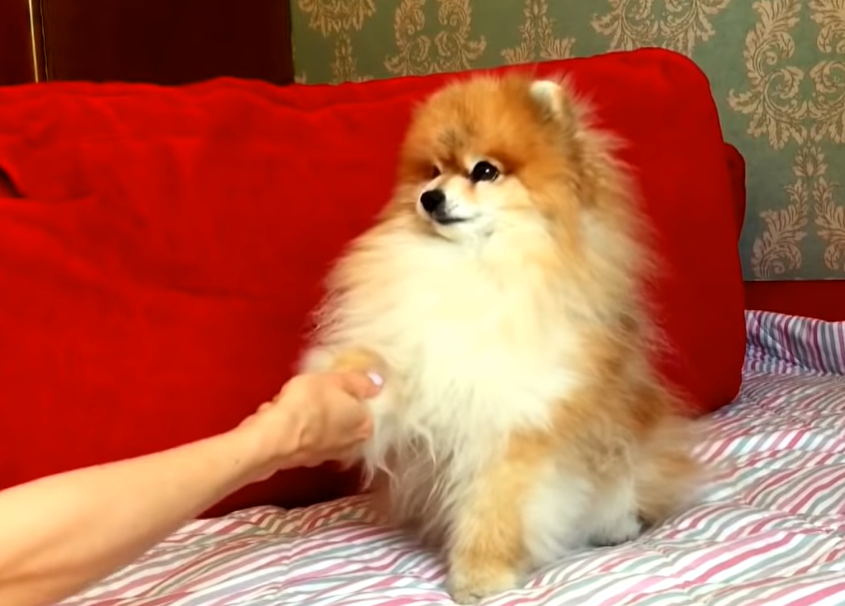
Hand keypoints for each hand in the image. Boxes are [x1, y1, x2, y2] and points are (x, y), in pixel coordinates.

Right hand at [237, 370, 382, 479]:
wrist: (275, 436)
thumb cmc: (310, 403)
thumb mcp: (337, 380)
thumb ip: (360, 382)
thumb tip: (377, 383)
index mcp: (366, 426)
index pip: (368, 407)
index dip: (353, 393)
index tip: (338, 383)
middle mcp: (351, 446)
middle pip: (345, 419)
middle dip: (331, 406)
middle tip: (316, 389)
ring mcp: (327, 456)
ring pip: (322, 429)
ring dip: (310, 417)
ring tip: (294, 400)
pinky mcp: (303, 461)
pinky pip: (303, 437)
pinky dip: (296, 428)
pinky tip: (282, 415)